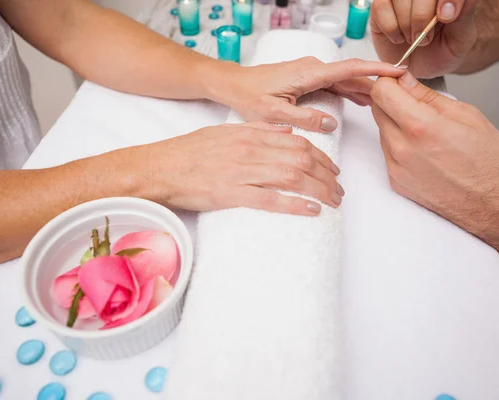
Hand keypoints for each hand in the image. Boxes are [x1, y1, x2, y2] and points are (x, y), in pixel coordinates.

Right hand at [133, 122, 342, 215]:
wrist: (158, 168)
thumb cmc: (188, 152)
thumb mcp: (224, 131)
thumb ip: (257, 130)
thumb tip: (286, 132)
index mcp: (249, 134)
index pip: (297, 142)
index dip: (321, 156)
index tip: (333, 169)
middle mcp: (249, 150)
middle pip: (301, 160)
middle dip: (327, 175)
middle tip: (340, 190)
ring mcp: (240, 172)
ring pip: (291, 177)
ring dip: (319, 190)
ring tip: (334, 201)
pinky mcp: (230, 194)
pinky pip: (269, 199)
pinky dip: (294, 204)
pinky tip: (312, 210)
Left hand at [213, 57, 404, 132]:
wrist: (235, 85)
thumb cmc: (250, 97)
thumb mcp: (274, 113)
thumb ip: (304, 118)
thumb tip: (330, 123)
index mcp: (308, 74)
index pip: (350, 69)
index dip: (376, 71)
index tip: (398, 72)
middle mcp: (312, 69)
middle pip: (352, 75)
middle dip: (376, 83)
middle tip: (399, 95)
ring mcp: (311, 72)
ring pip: (344, 79)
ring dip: (364, 88)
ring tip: (386, 100)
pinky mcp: (307, 78)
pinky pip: (335, 83)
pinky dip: (350, 91)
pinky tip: (362, 101)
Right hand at [370, 0, 477, 77]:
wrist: (417, 68)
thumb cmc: (440, 52)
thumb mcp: (460, 40)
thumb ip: (464, 16)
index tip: (446, 18)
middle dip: (422, 16)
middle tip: (426, 39)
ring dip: (406, 23)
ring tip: (411, 39)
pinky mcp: (381, 6)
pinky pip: (381, 7)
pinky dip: (390, 27)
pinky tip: (397, 37)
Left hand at [370, 72, 498, 238]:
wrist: (496, 205)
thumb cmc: (490, 162)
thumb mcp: (466, 115)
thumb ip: (427, 96)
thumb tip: (404, 80)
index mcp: (421, 126)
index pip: (381, 91)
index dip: (389, 81)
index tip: (400, 81)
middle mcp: (402, 148)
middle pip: (377, 109)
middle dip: (392, 100)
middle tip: (416, 103)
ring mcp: (396, 168)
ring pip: (381, 130)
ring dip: (396, 123)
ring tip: (426, 131)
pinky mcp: (395, 182)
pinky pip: (387, 152)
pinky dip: (399, 144)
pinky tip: (424, 150)